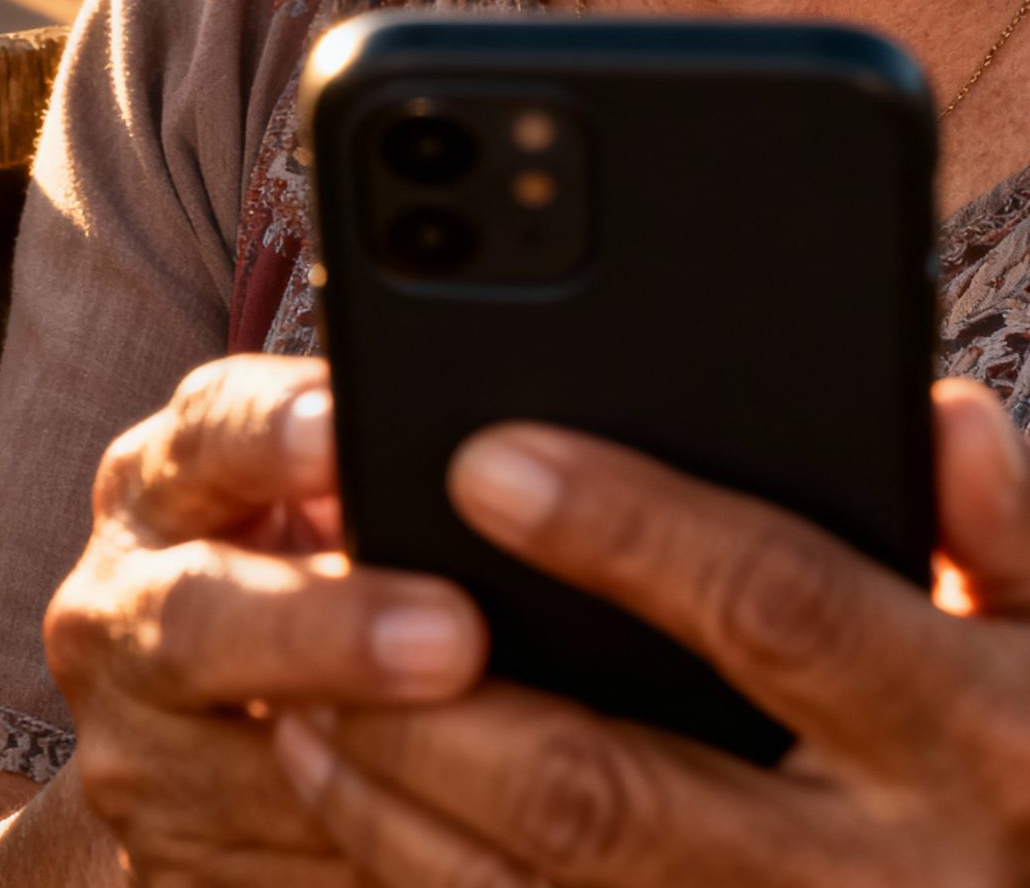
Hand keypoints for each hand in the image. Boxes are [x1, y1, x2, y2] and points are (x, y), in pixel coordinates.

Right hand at [44, 357, 488, 883]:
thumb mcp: (293, 494)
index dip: (271, 432)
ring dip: (372, 783)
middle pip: (197, 619)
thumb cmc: (286, 569)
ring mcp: (131, 751)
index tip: (348, 430)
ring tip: (493, 769)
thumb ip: (358, 464)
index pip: (202, 437)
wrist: (181, 731)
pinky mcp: (166, 865)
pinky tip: (466, 846)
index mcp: (153, 489)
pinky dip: (373, 865)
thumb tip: (500, 448)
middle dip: (328, 630)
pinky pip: (277, 877)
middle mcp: (115, 612)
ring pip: (244, 777)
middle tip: (455, 633)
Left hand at [276, 378, 1029, 885]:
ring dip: (406, 811)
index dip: (630, 530)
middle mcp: (876, 877)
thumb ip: (1009, 530)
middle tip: (332, 590)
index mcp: (966, 735)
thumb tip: (939, 418)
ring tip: (300, 709)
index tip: (487, 457)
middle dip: (450, 699)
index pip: (778, 608)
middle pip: (613, 786)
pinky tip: (355, 829)